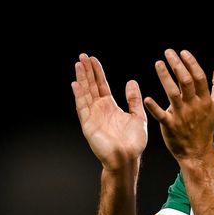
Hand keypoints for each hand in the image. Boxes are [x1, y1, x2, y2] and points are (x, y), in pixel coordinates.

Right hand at [71, 53, 146, 170]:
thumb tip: (131, 81)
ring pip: (85, 93)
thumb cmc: (133, 142)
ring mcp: (92, 116)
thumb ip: (133, 99)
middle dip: (87, 71)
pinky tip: (76, 84)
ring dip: (81, 79)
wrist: (128, 158)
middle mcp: (99, 109)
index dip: (97, 72)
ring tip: (78, 64)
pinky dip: (79, 96)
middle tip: (82, 56)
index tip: (93, 59)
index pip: (101, 85)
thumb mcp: (137, 116)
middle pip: (91, 86)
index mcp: (110, 107)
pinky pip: (82, 108)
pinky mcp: (88, 125)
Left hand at [144, 49, 213, 161]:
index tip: (183, 52)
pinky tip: (147, 99)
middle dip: (177, 65)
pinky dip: (154, 108)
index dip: (191, 63)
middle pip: (186, 81)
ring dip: (165, 77)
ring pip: (173, 93)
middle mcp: (194, 106)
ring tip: (158, 63)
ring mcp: (182, 116)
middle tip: (168, 52)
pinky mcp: (170, 126)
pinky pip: (161, 115)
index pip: (199, 77)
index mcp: (205, 100)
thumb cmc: (206, 127)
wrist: (197, 151)